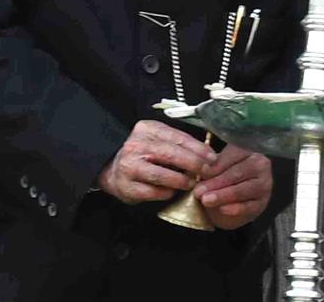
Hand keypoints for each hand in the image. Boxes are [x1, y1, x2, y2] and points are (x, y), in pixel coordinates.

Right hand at [96, 120, 215, 204]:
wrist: (111, 169)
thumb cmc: (142, 155)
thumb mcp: (157, 140)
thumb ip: (178, 143)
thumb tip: (208, 153)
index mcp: (146, 129)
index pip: (177, 137)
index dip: (198, 148)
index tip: (212, 157)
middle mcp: (136, 145)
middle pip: (171, 154)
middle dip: (194, 164)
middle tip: (208, 171)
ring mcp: (130, 166)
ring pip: (163, 174)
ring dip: (182, 180)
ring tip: (191, 183)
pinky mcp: (127, 186)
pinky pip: (154, 191)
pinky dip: (167, 192)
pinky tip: (172, 191)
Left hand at [194, 143, 271, 229]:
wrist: (231, 203)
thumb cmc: (222, 179)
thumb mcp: (216, 169)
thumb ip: (211, 167)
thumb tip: (201, 169)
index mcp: (248, 150)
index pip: (232, 155)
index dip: (215, 165)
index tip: (199, 173)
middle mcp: (260, 165)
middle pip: (237, 173)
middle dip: (216, 182)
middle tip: (198, 191)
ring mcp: (264, 185)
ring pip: (242, 190)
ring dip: (223, 195)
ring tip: (206, 200)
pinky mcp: (262, 204)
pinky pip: (248, 206)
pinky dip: (234, 208)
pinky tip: (222, 209)